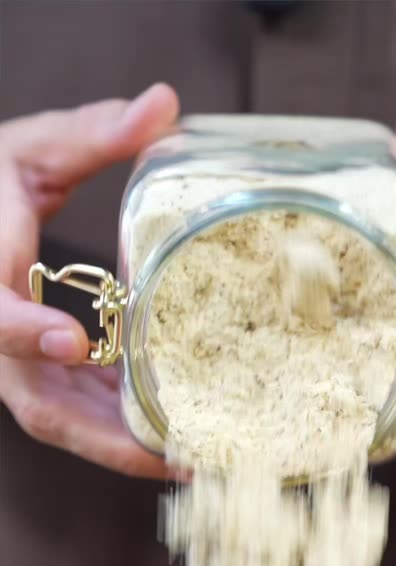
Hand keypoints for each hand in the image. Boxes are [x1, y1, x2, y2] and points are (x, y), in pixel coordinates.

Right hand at [0, 84, 178, 478]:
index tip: (68, 340)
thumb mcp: (29, 152)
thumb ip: (90, 133)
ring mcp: (24, 365)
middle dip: (107, 439)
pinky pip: (87, 410)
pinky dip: (131, 423)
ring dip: (130, 444)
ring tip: (199, 456)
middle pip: (42, 408)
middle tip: (179, 455)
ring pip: (70, 422)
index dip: (20, 330)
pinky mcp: (49, 374)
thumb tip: (164, 105)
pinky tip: (184, 424)